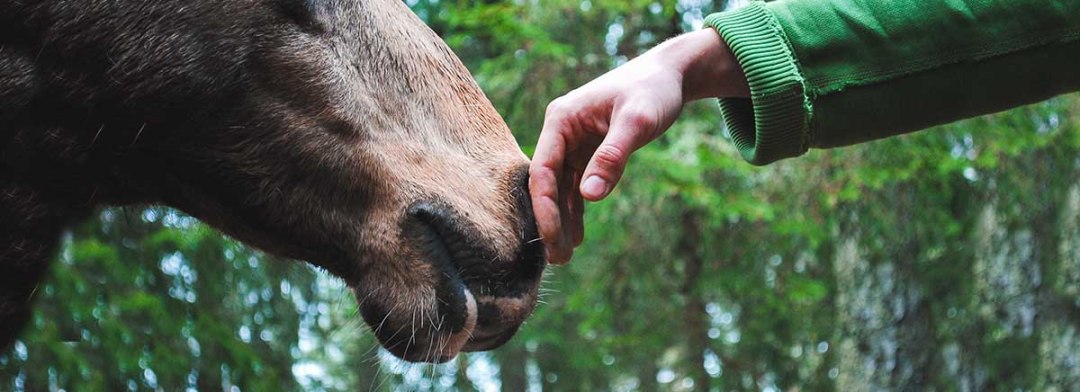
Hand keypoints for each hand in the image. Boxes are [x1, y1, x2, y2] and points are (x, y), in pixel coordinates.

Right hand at [529, 28, 747, 263]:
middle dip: (550, 221)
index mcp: (561, 120)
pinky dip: (578, 209)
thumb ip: (612, 157)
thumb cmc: (652, 91)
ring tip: (564, 257)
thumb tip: (589, 197)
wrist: (670, 75)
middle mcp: (561, 132)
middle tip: (558, 260)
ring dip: (562, 221)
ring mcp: (573, 143)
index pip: (542, 170)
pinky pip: (577, 186)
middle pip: (547, 184)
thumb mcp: (637, 122)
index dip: (545, 206)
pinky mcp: (588, 152)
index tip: (552, 237)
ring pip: (561, 189)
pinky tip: (578, 236)